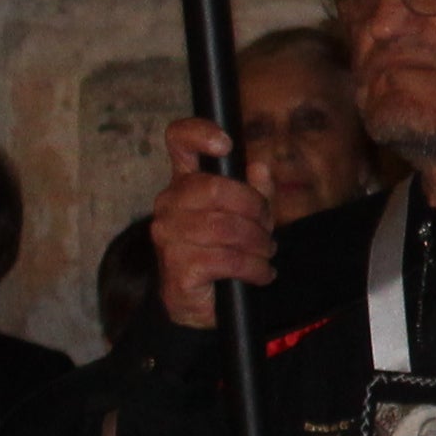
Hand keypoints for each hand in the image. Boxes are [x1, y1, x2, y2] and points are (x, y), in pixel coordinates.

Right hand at [154, 117, 277, 332]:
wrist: (200, 303)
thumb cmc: (223, 251)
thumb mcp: (248, 218)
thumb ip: (256, 192)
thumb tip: (260, 168)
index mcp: (184, 183)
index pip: (178, 141)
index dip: (200, 133)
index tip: (226, 144)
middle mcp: (168, 205)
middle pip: (214, 188)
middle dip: (254, 209)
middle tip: (266, 228)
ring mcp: (168, 236)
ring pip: (226, 228)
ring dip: (258, 243)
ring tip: (265, 253)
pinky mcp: (178, 268)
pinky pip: (227, 260)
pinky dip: (254, 268)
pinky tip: (261, 273)